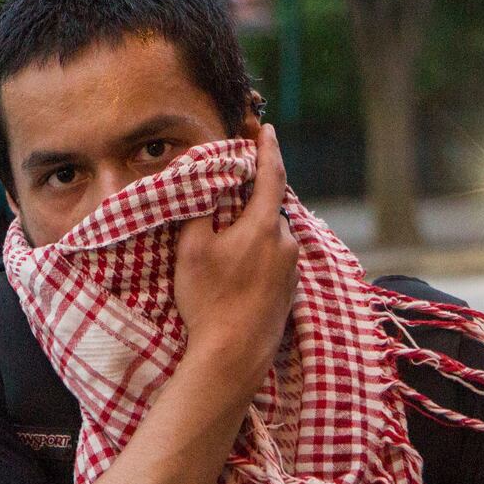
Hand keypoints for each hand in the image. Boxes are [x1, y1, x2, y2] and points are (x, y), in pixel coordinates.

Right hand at [173, 124, 298, 399]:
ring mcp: (291, 270)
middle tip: (232, 185)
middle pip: (271, 205)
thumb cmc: (209, 299)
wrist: (234, 355)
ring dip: (255, 226)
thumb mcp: (192, 248)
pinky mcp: (289, 291)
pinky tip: (239, 266)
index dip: (267, 147)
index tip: (265, 128)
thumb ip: (201, 209)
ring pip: (274, 234)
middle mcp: (287, 243)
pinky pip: (276, 257)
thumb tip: (207, 182)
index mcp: (265, 226)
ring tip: (227, 234)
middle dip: (254, 192)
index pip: (272, 174)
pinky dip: (260, 250)